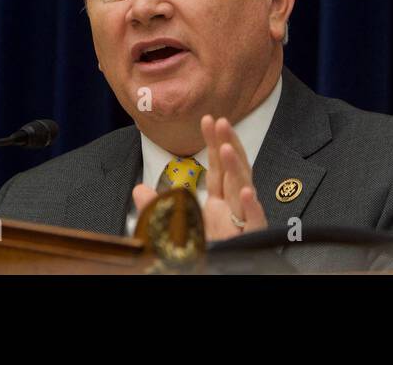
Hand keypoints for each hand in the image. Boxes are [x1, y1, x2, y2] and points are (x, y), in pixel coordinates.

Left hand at [130, 114, 267, 241]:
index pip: (218, 167)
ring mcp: (243, 221)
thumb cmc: (205, 252)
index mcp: (218, 204)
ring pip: (244, 189)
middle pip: (233, 170)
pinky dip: (251, 206)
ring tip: (226, 147)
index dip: (215, 142)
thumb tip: (138, 189)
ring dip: (237, 167)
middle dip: (227, 144)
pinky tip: (247, 192)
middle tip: (219, 121)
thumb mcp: (177, 228)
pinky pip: (254, 221)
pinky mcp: (251, 238)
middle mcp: (233, 207)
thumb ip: (160, 208)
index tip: (209, 119)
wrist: (218, 273)